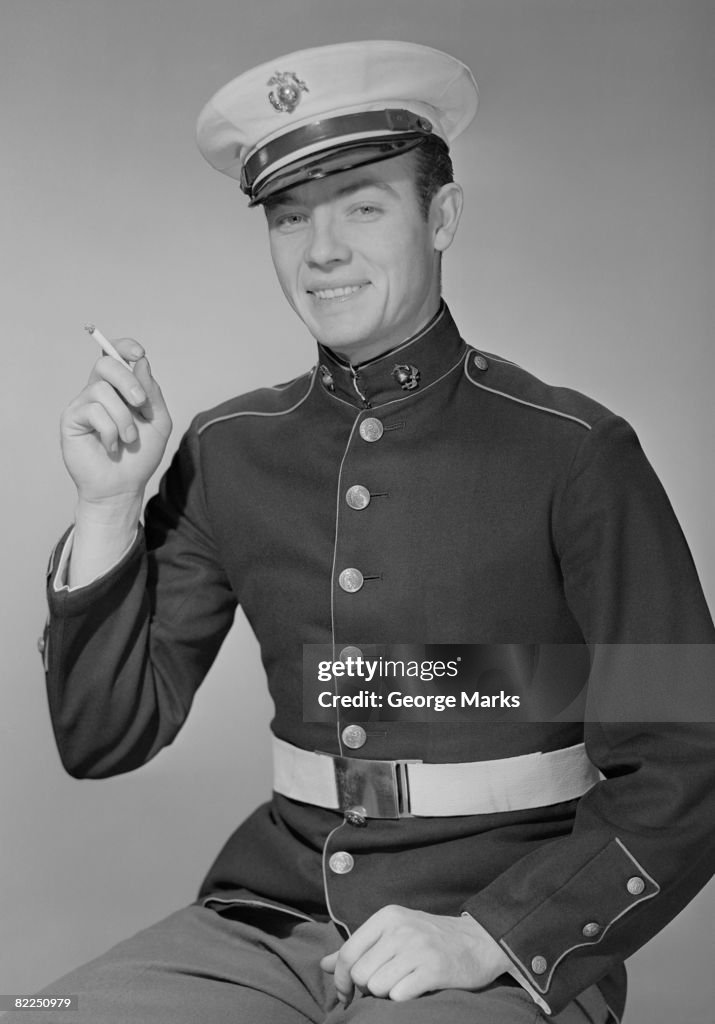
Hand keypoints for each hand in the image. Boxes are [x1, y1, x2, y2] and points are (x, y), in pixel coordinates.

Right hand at [61, 338, 172, 507]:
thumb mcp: (158, 422)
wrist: (123, 486)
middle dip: (128, 381)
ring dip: (124, 418)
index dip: (124, 347)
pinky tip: (111, 447)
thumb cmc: (140, 456)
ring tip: (129, 440)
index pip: (115, 357)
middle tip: (141, 404)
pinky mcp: (71, 419)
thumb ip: (152, 392)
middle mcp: (99, 392)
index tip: (138, 353)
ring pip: (103, 390)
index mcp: (120, 389)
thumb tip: (141, 362)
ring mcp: (83, 405)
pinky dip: (110, 431)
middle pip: (106, 365)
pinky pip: (93, 411)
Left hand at [319, 905, 510, 1004]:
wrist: (478, 942)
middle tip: (383, 986)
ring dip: (385, 994)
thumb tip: (324, 965)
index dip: (341, 980)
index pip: (348, 953)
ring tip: (401, 984)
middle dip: (367, 988)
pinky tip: (414, 989)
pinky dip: (402, 998)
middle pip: (361, 974)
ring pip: (377, 987)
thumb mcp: (393, 933)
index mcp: (387, 916)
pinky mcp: (433, 969)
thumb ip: (358, 948)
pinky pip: (399, 995)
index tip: (346, 994)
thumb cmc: (429, 939)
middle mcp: (400, 929)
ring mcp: (417, 948)